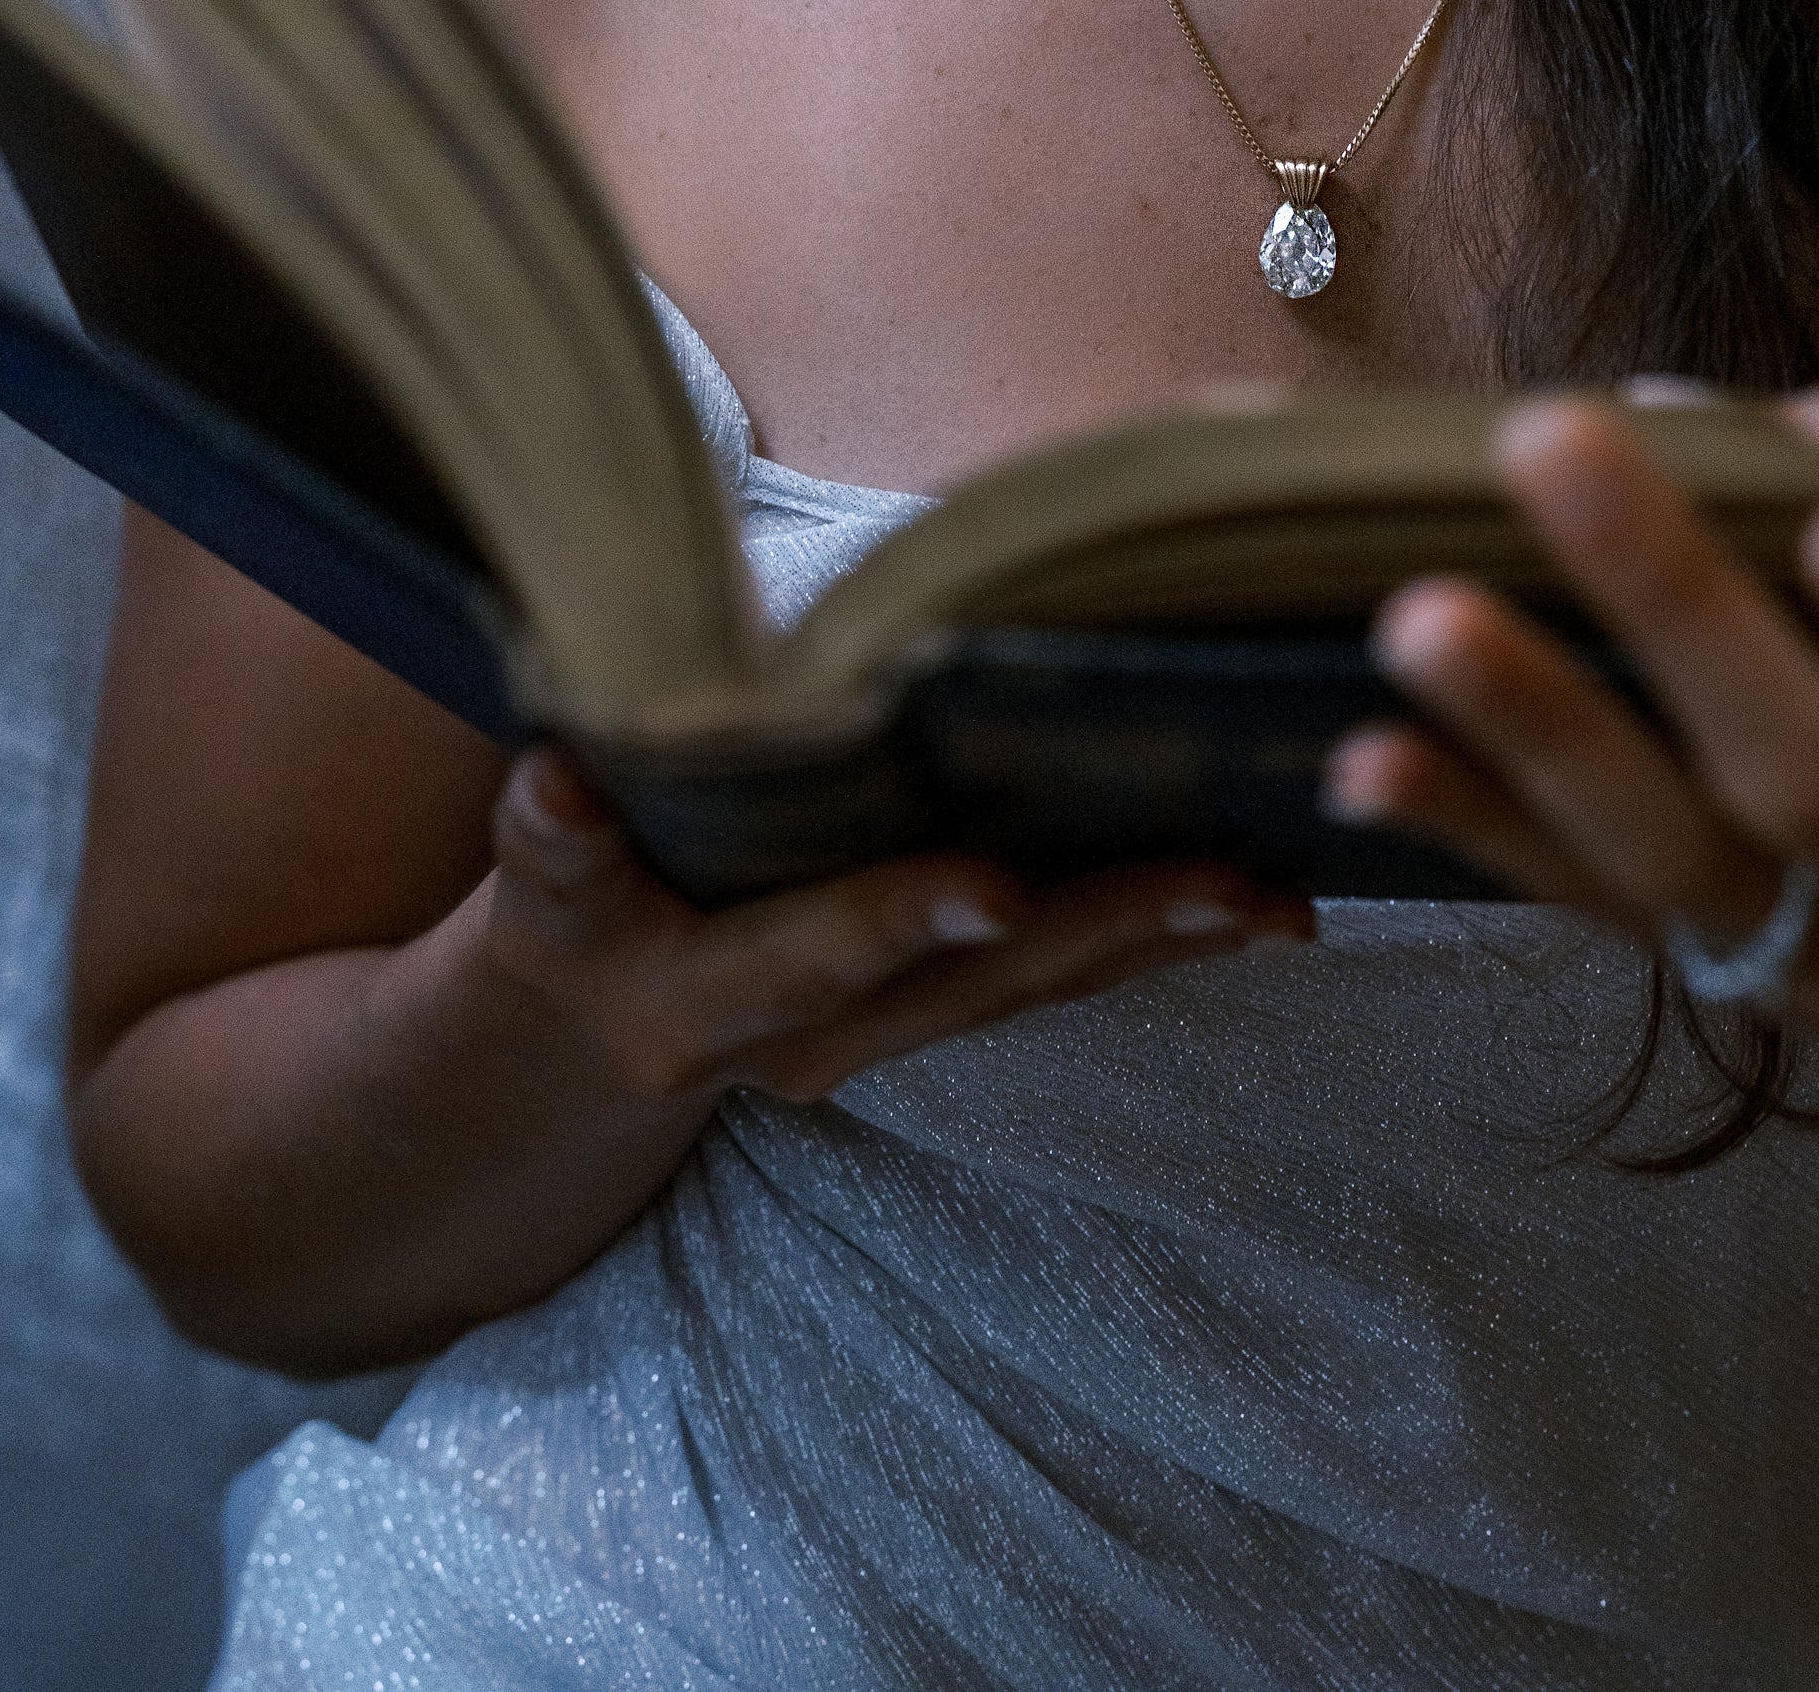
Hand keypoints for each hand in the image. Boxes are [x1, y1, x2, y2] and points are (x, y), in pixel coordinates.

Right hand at [484, 748, 1313, 1109]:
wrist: (588, 1035)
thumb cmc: (570, 915)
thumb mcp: (539, 883)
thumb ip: (552, 835)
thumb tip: (560, 779)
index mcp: (714, 993)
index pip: (819, 950)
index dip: (901, 916)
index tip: (994, 884)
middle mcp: (818, 1038)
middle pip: (976, 985)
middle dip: (1108, 928)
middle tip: (1232, 881)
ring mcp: (890, 1037)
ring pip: (1041, 992)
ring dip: (1163, 942)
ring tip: (1279, 892)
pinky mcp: (939, 1015)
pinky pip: (1059, 985)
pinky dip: (1155, 943)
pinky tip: (1251, 906)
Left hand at [1324, 388, 1818, 1103]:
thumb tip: (1780, 422)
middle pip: (1818, 783)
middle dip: (1680, 612)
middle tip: (1553, 445)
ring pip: (1674, 863)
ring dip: (1537, 734)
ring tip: (1420, 619)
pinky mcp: (1722, 979)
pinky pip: (1581, 905)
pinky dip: (1469, 829)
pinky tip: (1367, 757)